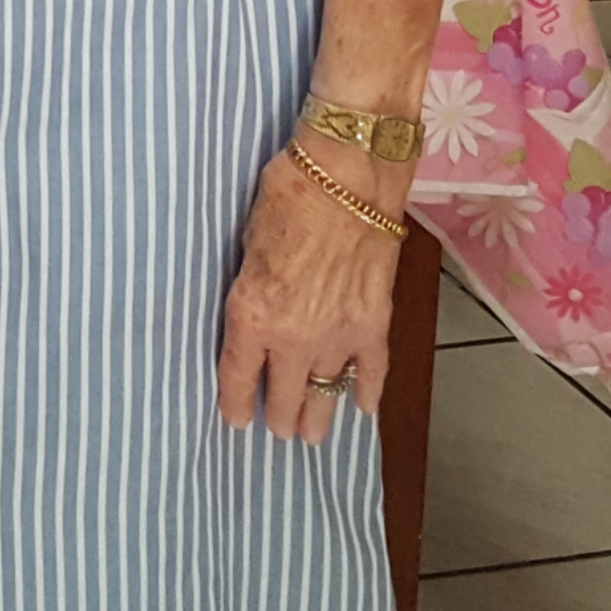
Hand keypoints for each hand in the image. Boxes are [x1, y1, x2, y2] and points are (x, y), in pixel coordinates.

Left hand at [217, 140, 406, 444]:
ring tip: (312, 435)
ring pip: (326, 395)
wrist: (349, 174)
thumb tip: (259, 302)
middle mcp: (293, 338)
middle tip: (279, 427)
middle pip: (284, 398)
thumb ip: (253, 284)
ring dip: (318, 417)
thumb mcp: (248, 240)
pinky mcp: (374, 324)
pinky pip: (371, 373)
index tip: (236, 420)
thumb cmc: (288, 191)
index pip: (238, 378)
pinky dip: (367, 394)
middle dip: (279, 416)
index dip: (236, 404)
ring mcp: (338, 335)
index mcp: (252, 314)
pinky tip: (363, 410)